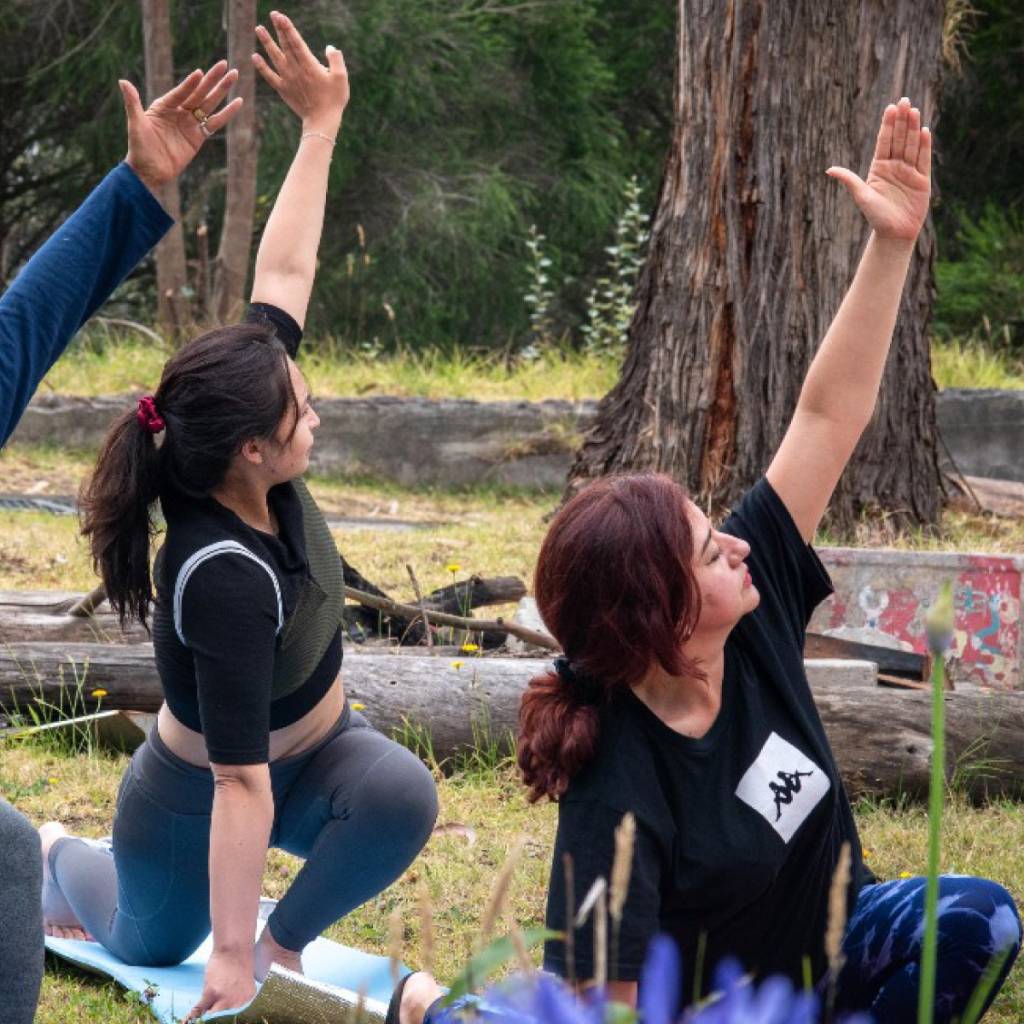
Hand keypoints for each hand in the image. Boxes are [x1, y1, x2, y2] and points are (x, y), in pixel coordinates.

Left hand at [122, 62, 243, 194]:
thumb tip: (122, 82)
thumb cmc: (139, 148)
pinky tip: (237, 102)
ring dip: (222, 90)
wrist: (150, 172)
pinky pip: (215, 123)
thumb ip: (132, 103)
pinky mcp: (198, 137)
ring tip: (234, 76)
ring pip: (209, 104)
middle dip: (212, 79)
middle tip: (224, 64)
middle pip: (199, 93)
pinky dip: (226, 113)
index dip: (190, 84)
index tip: (200, 73)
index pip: (180, 93)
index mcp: (164, 106)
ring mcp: (190, 123)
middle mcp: (178, 111)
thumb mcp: (136, 124)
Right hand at [186, 949, 256, 1020]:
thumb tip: (220, 1001)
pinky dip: (191, 1016)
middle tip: (210, 1008)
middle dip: (215, 1010)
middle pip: (221, 1013)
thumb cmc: (238, 957)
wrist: (235, 946)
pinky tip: (185, 1022)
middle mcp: (237, 1002)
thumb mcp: (242, 978)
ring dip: (205, 1012)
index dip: (224, 1007)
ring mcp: (225, 999)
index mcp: (247, 998)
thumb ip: (234, 992)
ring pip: (210, 1012)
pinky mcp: (211, 993)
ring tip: (197, 1019)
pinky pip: (199, 1009)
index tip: (217, 1010)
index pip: (233, 1010)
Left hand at [253, 11, 348, 136]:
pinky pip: (269, 76)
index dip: (287, 27)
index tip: (280, 16)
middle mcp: (295, 70)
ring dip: (266, 42)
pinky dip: (262, 67)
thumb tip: (329, 48)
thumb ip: (336, 60)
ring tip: (259, 28)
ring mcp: (287, 79)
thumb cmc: (334, 100)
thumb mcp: (341, 78)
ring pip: (275, 57)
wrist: (322, 121)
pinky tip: (254, 56)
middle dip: (278, 29)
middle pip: (285, 45)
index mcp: (309, 65)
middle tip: (272, 14)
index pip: (296, 41)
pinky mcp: (283, 89)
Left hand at [827, 96, 931, 242]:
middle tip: (905, 101)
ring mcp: (909, 172)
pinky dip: (924, 146)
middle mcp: (895, 167)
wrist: (894, 234)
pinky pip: (924, 159)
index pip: (884, 142)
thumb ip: (849, 180)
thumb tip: (829, 170)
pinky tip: (924, 131)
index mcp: (879, 168)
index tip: (890, 108)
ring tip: (914, 110)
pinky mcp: (922, 179)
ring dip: (913, 128)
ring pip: (912, 145)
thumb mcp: (861, 196)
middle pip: (899, 139)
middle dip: (902, 121)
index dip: (888, 125)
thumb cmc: (876, 216)